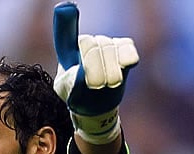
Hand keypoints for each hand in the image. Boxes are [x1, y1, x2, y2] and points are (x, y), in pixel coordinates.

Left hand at [53, 2, 138, 143]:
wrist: (96, 104)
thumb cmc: (77, 95)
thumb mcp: (66, 90)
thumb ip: (71, 81)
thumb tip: (82, 73)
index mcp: (70, 49)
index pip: (67, 34)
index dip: (66, 21)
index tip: (66, 8)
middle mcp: (88, 42)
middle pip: (92, 46)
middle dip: (95, 70)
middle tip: (94, 87)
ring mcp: (107, 45)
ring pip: (110, 50)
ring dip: (110, 73)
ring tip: (106, 86)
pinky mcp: (124, 51)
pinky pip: (128, 49)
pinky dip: (128, 57)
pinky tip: (127, 65)